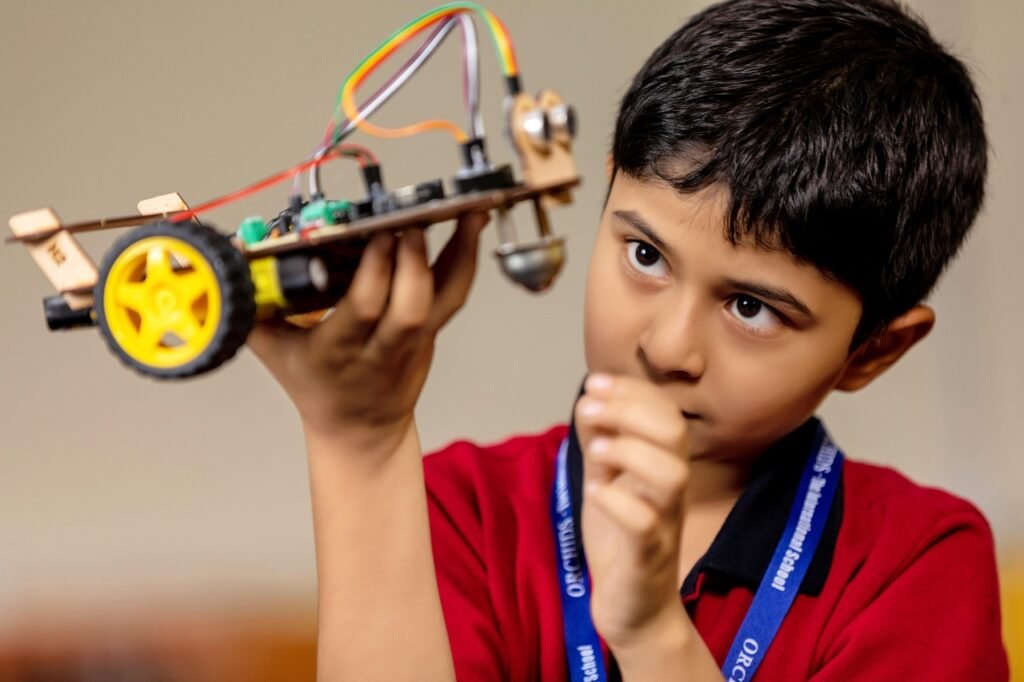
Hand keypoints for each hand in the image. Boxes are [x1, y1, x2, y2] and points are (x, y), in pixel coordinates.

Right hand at [247, 212, 489, 455]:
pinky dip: (466, 257)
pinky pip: (454, 293)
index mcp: (336, 352)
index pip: (361, 311)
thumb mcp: (274, 352)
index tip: (372, 236)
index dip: (374, 273)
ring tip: (462, 211)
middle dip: (411, 262)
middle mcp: (380, 348)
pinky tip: (472, 224)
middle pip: (408, 308)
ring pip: (442, 300)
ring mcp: (413, 341)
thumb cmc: (317, 386)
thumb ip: (251, 309)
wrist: (360, 429)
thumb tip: (225, 260)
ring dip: (454, 254)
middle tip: (405, 222)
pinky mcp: (432, 332)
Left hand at [575, 373, 690, 650]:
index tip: (594, 383)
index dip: (632, 390)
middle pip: (674, 433)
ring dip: (628, 450)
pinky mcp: (649, 559)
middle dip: (629, 410)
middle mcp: (671, 491)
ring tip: (595, 449)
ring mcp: (664, 524)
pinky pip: (645, 525)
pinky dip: (617, 500)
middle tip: (589, 408)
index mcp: (664, 467)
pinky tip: (594, 491)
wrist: (636, 611)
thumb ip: (602, 443)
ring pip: (671, 474)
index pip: (665, 413)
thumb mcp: (607, 481)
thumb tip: (589, 399)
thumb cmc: (623, 543)